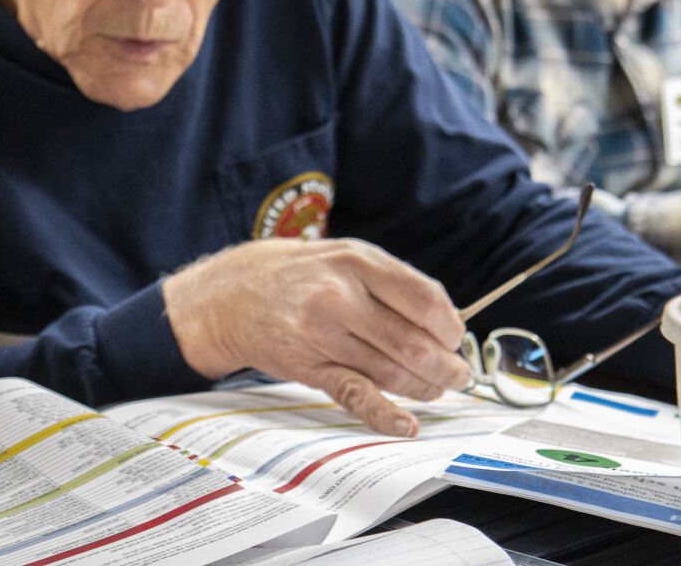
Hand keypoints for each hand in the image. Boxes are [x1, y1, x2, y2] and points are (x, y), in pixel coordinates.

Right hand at [161, 238, 470, 437]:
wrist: (224, 295)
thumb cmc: (292, 275)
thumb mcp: (339, 256)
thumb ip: (388, 281)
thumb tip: (444, 321)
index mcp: (355, 260)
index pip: (425, 299)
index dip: (450, 328)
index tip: (455, 340)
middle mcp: (338, 294)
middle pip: (414, 343)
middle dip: (446, 368)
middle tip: (455, 376)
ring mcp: (320, 332)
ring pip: (391, 372)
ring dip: (423, 389)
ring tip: (432, 390)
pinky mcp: (306, 365)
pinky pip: (354, 393)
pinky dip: (384, 414)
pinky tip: (405, 424)